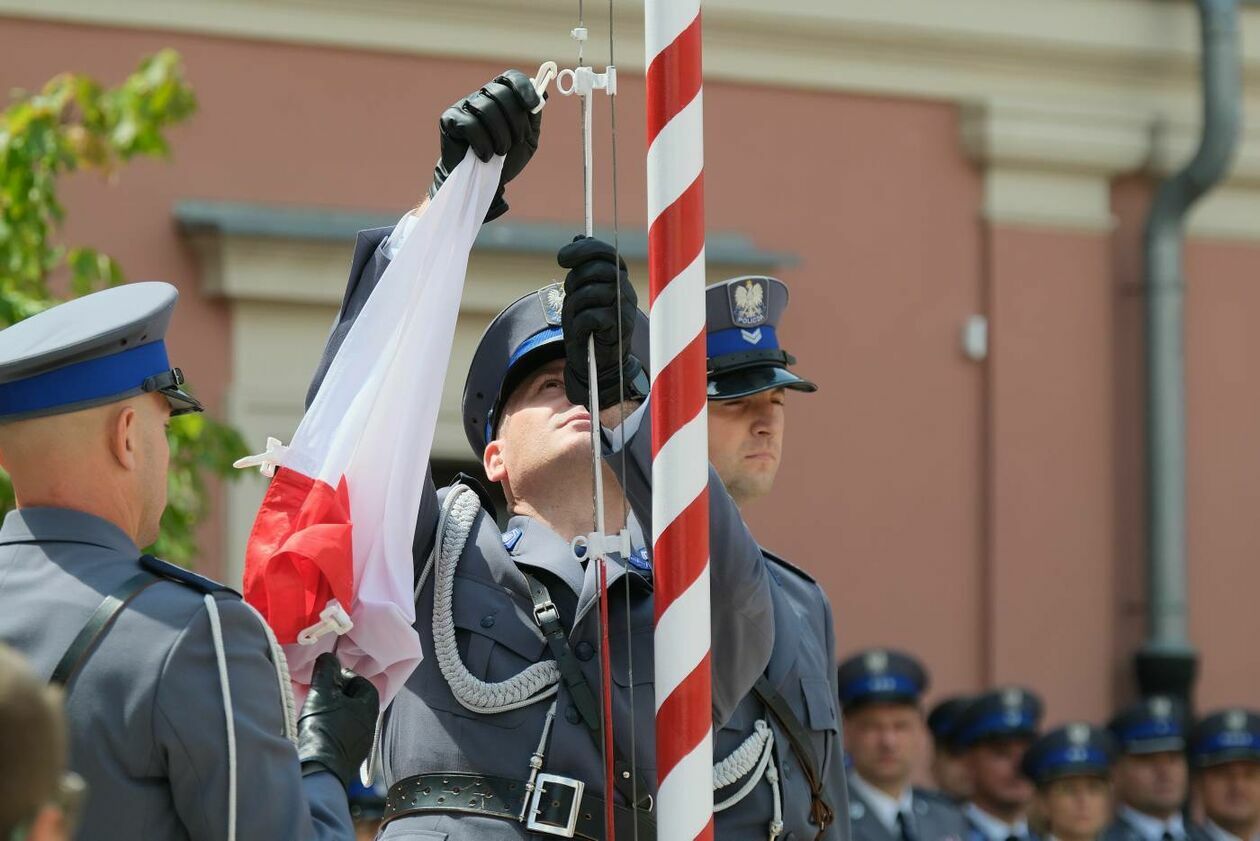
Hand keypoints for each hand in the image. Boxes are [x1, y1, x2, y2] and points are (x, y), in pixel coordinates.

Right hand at [296, 652, 378, 788]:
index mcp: (369, 708)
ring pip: (345, 719)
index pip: (361, 683)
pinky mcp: (346, 759)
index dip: (343, 676)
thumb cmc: (323, 729)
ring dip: (330, 712)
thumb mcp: (322, 694)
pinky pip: (339, 736)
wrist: (318, 774)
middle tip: (316, 693)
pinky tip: (312, 730)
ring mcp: (359, 745)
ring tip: (312, 711)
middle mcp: (369, 727)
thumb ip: (325, 672)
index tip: (325, 678)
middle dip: (335, 694)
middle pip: (353, 701)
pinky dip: (328, 729)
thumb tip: (328, 657)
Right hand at [429, 70, 542, 221]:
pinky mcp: (449, 119)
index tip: (532, 105)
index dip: (523, 88)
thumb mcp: (527, 140)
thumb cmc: (505, 160)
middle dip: (515, 120)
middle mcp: (481, 97)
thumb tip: (541, 94)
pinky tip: (484, 156)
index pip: (510, 78)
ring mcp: (463, 106)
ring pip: (486, 109)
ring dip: (500, 136)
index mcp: (500, 97)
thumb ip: (533, 117)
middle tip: (518, 140)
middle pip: (500, 93)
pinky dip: (483, 144)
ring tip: (500, 152)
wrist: (483, 183)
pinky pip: (470, 125)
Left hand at [558, 236, 642, 408]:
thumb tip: (580, 236)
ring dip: (575, 305)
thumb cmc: (587, 325)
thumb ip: (582, 267)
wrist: (595, 362)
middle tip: (569, 294)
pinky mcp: (620, 329)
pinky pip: (593, 317)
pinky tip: (581, 332)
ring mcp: (624, 309)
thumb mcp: (579, 291)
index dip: (583, 250)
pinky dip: (579, 325)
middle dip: (576, 279)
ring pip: (593, 292)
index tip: (561, 258)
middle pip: (599, 269)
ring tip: (576, 317)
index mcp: (617, 277)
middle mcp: (625, 289)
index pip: (605, 252)